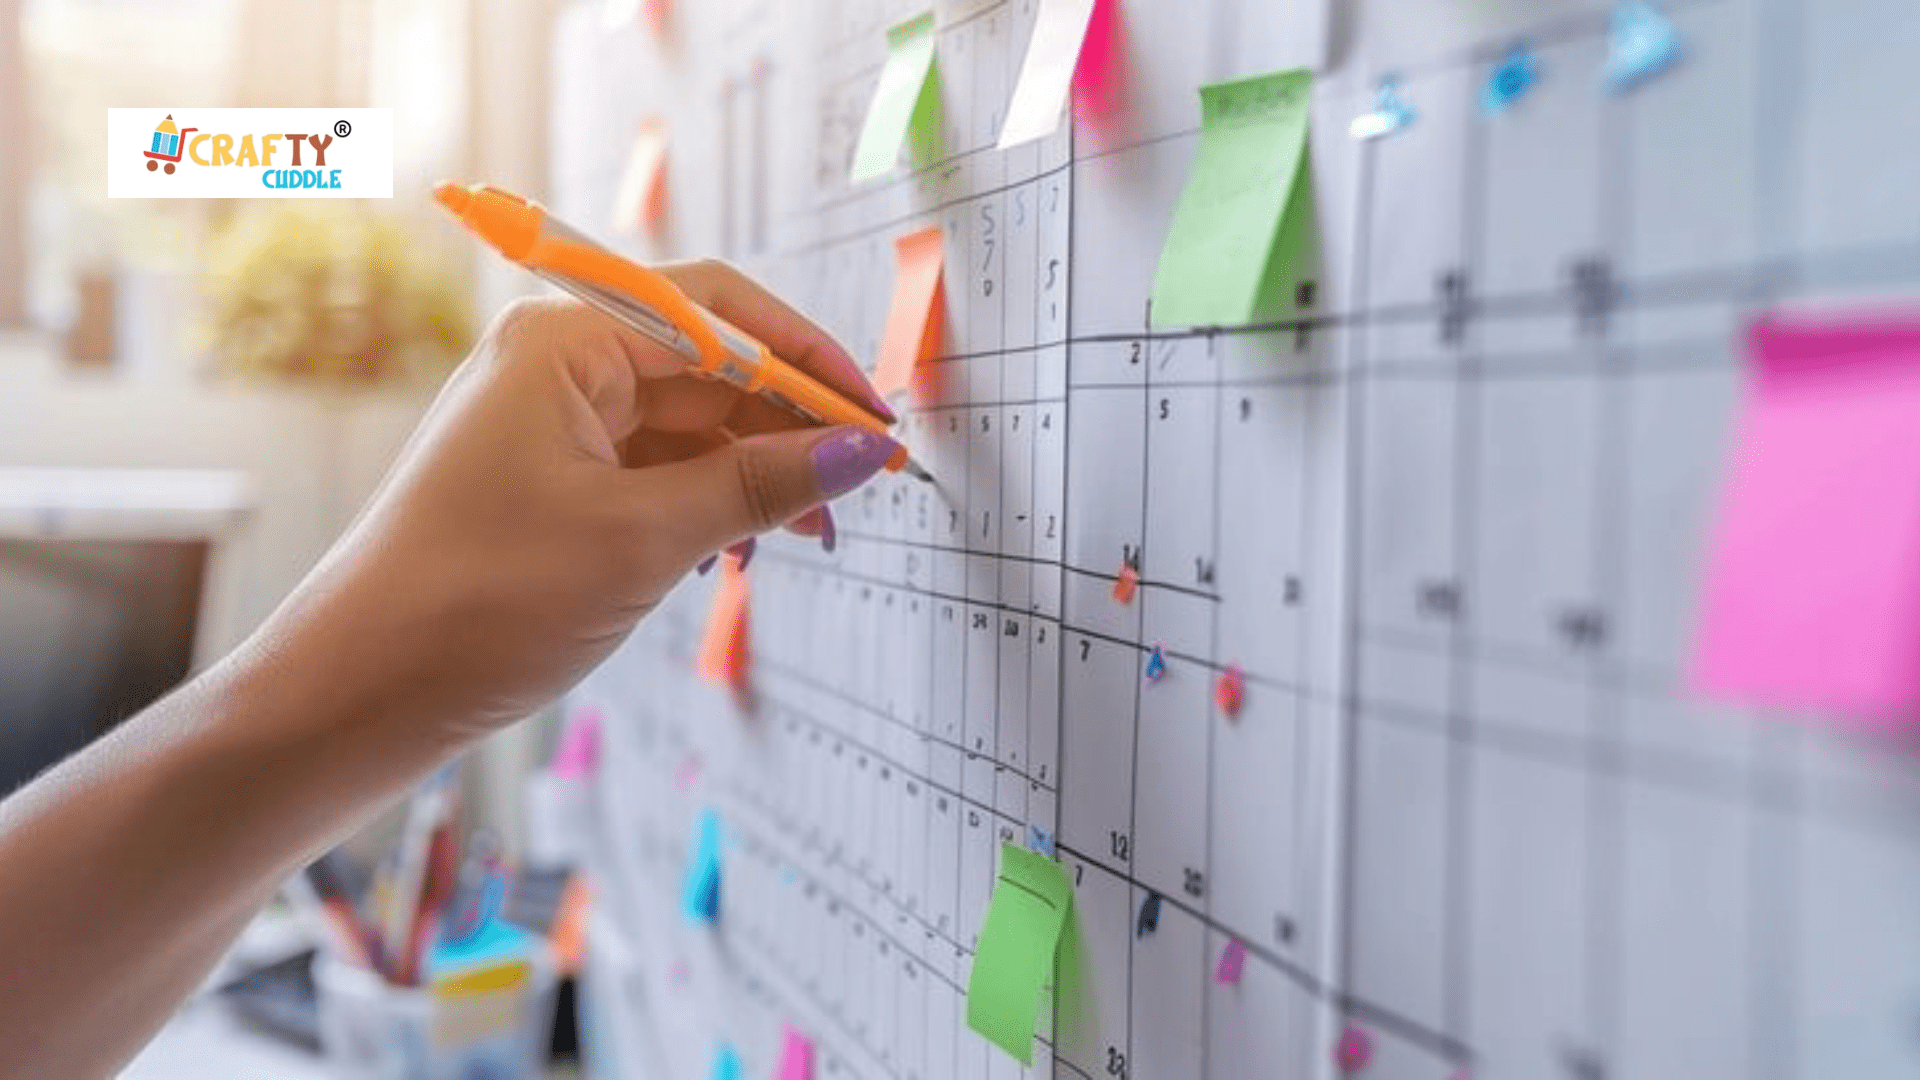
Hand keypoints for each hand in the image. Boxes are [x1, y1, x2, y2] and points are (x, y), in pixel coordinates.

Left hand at [263, 260, 900, 747]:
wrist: (360, 692)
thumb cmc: (476, 602)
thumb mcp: (644, 538)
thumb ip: (760, 484)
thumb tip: (858, 452)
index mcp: (566, 341)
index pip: (721, 315)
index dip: (810, 361)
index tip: (875, 418)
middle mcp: (556, 364)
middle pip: (710, 369)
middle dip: (789, 427)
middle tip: (858, 488)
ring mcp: (550, 425)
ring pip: (688, 426)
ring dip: (754, 474)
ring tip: (808, 534)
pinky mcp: (550, 483)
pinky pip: (655, 471)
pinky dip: (708, 504)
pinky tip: (741, 550)